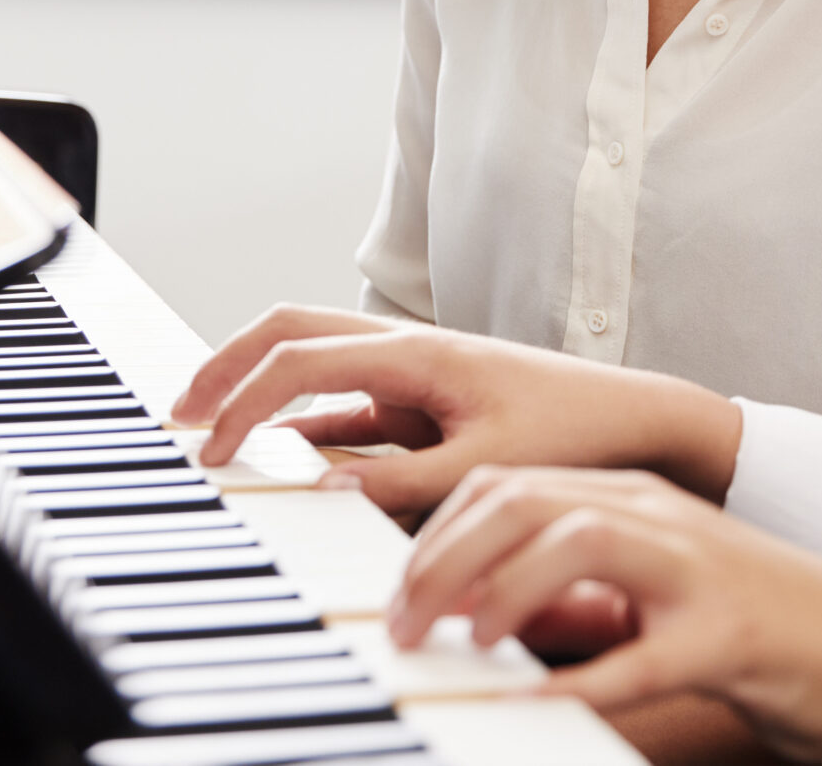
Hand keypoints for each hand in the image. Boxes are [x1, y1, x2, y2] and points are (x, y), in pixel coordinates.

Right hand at [168, 305, 742, 518]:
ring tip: (214, 429)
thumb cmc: (577, 431)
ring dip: (264, 389)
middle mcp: (409, 351)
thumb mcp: (489, 466)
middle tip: (180, 409)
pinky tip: (286, 459)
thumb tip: (324, 489)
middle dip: (228, 364)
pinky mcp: (428, 405)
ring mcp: (416, 375)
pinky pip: (351, 407)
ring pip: (317, 361)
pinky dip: (309, 425)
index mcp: (419, 352)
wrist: (642, 421)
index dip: (242, 398)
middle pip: (293, 331)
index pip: (301, 358)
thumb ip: (405, 483)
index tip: (206, 445)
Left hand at [390, 466, 821, 765]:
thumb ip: (577, 594)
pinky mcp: (733, 635)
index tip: (390, 588)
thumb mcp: (656, 596)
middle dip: (445, 553)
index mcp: (634, 500)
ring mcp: (699, 570)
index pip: (508, 483)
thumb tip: (474, 616)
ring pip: (579, 540)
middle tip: (400, 622)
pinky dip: (585, 680)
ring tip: (459, 642)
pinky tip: (538, 706)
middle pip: (527, 497)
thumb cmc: (758, 634)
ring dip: (503, 589)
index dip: (436, 529)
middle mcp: (661, 518)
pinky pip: (645, 653)